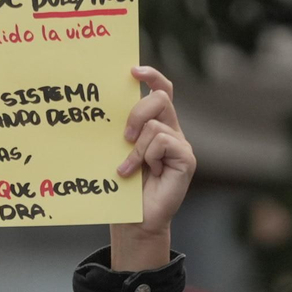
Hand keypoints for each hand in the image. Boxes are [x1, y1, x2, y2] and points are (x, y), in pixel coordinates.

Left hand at [111, 65, 196, 270]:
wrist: (134, 220)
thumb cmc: (123, 187)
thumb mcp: (118, 151)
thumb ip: (122, 130)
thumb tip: (105, 106)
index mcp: (156, 124)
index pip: (161, 90)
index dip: (151, 76)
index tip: (133, 71)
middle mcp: (171, 131)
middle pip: (160, 98)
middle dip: (137, 112)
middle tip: (124, 136)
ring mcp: (180, 145)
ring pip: (156, 125)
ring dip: (136, 148)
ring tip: (129, 168)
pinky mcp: (186, 159)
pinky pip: (163, 142)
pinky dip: (147, 157)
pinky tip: (144, 173)